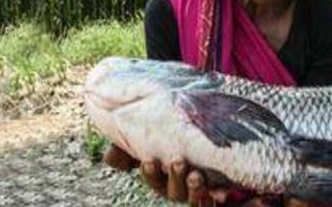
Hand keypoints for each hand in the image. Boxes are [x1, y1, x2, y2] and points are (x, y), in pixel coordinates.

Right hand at [102, 143, 228, 205]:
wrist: (210, 131)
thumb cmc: (175, 134)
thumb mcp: (154, 136)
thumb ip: (131, 145)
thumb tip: (108, 158)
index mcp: (162, 175)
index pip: (153, 178)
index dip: (150, 173)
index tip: (149, 160)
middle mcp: (179, 185)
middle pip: (174, 190)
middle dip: (175, 178)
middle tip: (178, 162)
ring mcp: (199, 189)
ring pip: (194, 197)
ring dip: (195, 188)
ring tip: (196, 175)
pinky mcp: (219, 188)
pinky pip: (218, 200)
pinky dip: (219, 196)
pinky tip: (223, 192)